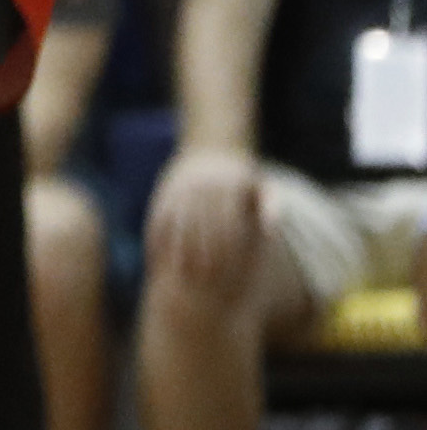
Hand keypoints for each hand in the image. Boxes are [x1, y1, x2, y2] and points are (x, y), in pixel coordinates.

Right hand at [145, 146, 264, 293]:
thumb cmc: (242, 180)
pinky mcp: (165, 191)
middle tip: (202, 281)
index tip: (227, 273)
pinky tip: (156, 256)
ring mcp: (181, 187)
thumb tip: (273, 233)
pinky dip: (156, 236)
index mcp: (230, 186)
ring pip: (178, 222)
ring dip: (176, 249)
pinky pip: (159, 216)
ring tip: (178, 274)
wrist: (211, 149)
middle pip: (202, 226)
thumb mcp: (262, 189)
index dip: (227, 251)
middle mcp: (204, 185)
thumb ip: (271, 209)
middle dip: (201, 254)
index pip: (229, 225)